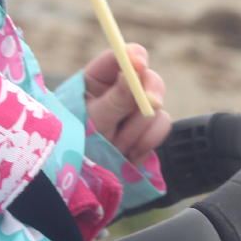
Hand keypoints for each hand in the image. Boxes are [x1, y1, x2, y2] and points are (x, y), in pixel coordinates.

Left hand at [83, 43, 170, 166]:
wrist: (89, 183)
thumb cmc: (78, 146)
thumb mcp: (93, 121)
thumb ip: (114, 100)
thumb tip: (133, 74)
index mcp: (97, 80)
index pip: (118, 58)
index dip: (132, 56)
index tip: (139, 64)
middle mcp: (119, 91)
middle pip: (146, 77)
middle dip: (147, 93)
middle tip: (151, 103)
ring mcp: (136, 110)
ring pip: (155, 105)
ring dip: (137, 129)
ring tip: (116, 145)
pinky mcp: (149, 129)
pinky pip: (162, 125)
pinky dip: (147, 141)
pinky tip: (129, 153)